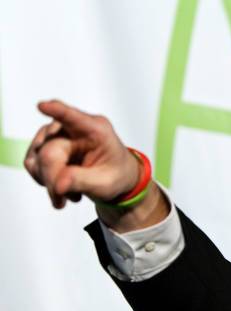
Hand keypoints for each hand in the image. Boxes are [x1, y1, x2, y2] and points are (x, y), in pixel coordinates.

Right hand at [24, 100, 139, 208]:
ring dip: (49, 182)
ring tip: (70, 193)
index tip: (43, 106)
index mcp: (97, 130)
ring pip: (36, 158)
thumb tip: (58, 186)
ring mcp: (57, 134)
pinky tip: (62, 187)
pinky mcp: (45, 144)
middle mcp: (74, 127)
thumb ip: (82, 181)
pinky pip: (32, 163)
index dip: (57, 111)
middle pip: (49, 152)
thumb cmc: (115, 175)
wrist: (114, 177)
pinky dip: (44, 180)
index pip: (73, 117)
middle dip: (53, 180)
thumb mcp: (106, 183)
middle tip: (61, 201)